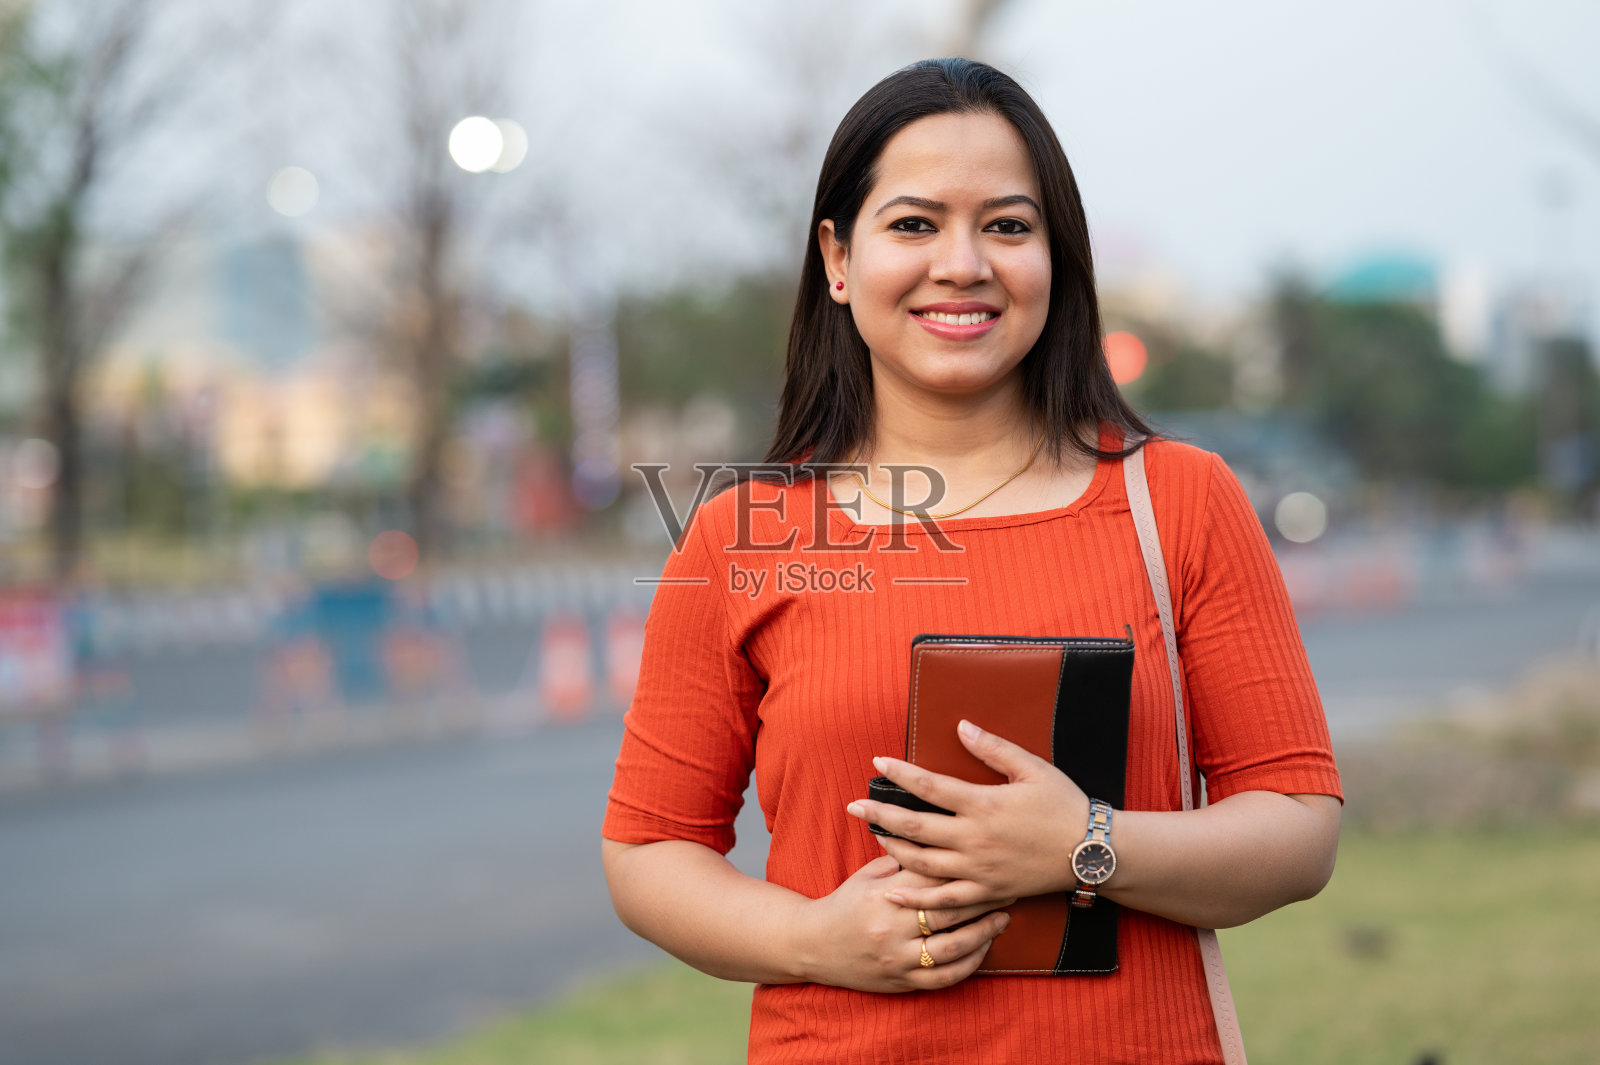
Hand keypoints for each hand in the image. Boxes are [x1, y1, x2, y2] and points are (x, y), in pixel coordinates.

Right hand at [795, 855, 1012, 991]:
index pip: (932, 877)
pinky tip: (984, 949)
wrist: (813, 945)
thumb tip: (937, 836)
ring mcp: (897, 957)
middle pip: (948, 910)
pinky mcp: (901, 981)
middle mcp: (892, 926)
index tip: (988, 858)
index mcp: (883, 894)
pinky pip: (944, 977)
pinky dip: (969, 964)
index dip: (963, 867)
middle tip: (1009, 885)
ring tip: (1003, 918)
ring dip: (983, 932)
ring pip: (952, 947)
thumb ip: (901, 860)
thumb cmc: (845, 903)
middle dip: (982, 898)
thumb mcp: (868, 875)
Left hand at [846, 720, 1090, 910]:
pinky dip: (915, 895)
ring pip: (922, 862)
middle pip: (915, 826)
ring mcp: (979, 870)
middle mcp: (975, 839)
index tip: (878, 764)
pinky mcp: (987, 892)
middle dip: (879, 814)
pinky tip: (892, 889)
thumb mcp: (1033, 768)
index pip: (930, 786)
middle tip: (852, 806)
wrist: (1091, 851)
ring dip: (892, 848)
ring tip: (873, 835)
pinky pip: (944, 898)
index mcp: (984, 804)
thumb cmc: (1063, 805)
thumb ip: (993, 748)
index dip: (900, 774)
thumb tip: (960, 726)